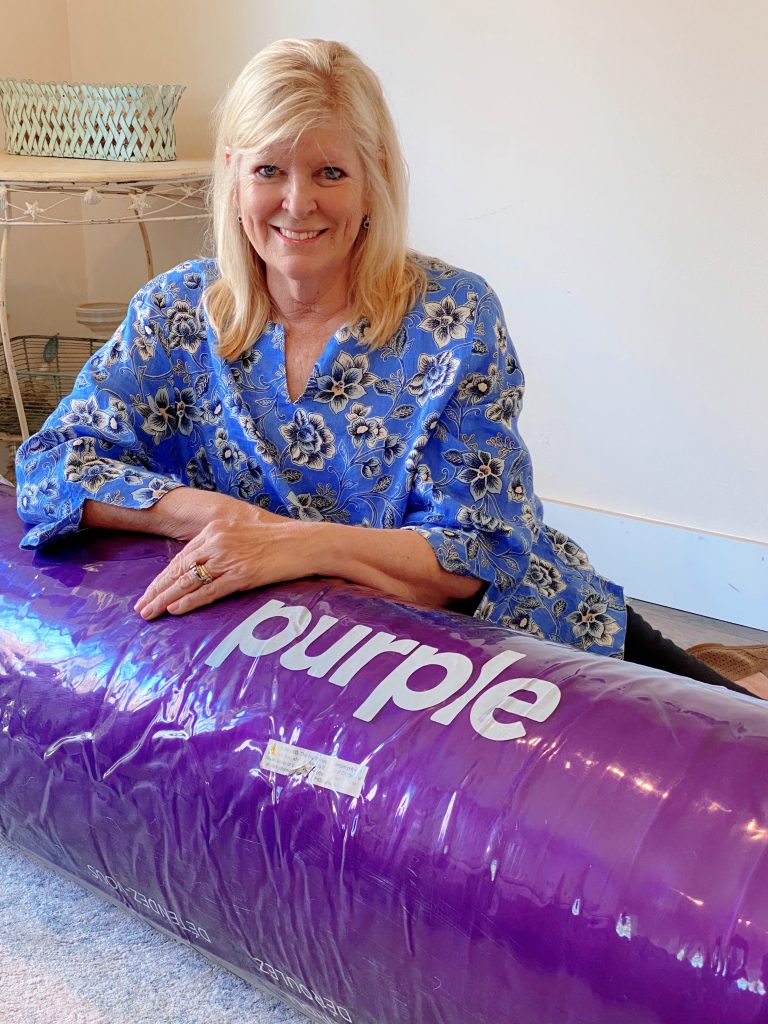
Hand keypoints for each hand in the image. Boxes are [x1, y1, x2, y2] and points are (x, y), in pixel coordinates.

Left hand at [134, 516, 317, 619]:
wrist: (307, 542)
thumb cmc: (279, 540)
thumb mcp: (244, 534)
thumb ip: (223, 545)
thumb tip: (205, 565)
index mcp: (216, 530)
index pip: (181, 557)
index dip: (163, 577)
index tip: (149, 592)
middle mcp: (218, 541)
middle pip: (179, 570)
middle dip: (156, 591)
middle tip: (140, 608)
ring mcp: (229, 558)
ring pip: (188, 582)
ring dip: (165, 600)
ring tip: (149, 613)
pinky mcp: (242, 574)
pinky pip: (210, 591)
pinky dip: (190, 601)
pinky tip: (175, 610)